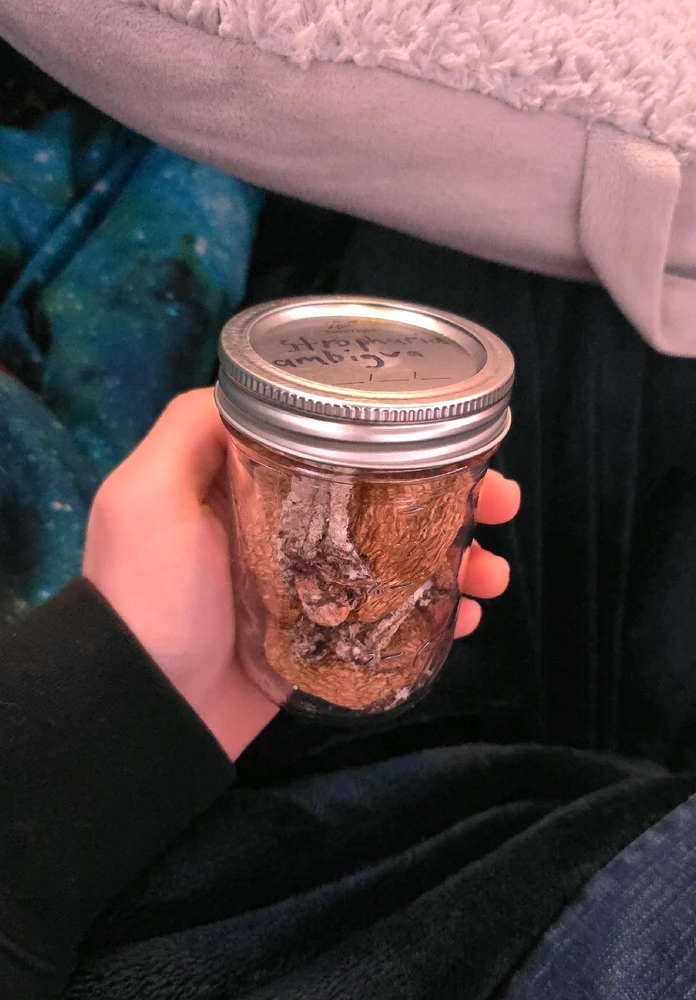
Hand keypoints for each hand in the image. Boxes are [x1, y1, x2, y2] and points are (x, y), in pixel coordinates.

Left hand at [83, 389, 519, 758]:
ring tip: (493, 573)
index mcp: (253, 489)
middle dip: (447, 499)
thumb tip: (241, 380)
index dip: (401, 439)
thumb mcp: (148, 495)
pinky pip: (388, 624)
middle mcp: (286, 533)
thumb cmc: (148, 594)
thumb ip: (189, 430)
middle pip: (382, 503)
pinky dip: (431, 619)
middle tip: (501, 501)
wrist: (142, 710)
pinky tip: (464, 617)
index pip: (340, 448)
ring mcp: (308, 590)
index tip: (455, 439)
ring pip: (397, 563)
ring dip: (453, 561)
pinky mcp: (321, 642)